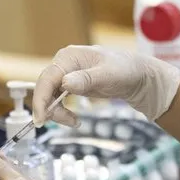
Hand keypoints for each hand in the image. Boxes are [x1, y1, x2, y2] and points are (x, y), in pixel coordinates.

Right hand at [33, 45, 179, 125]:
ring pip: (49, 96)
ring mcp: (66, 74)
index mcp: (69, 56)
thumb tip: (65, 83)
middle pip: (45, 88)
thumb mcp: (108, 75)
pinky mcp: (70, 85)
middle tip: (65, 123)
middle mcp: (64, 64)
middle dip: (50, 108)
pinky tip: (74, 119)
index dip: (41, 99)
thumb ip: (86, 79)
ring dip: (57, 112)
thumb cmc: (126, 71)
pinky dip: (62, 112)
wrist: (138, 76)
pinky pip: (57, 100)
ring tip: (74, 122)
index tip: (41, 118)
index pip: (47, 78)